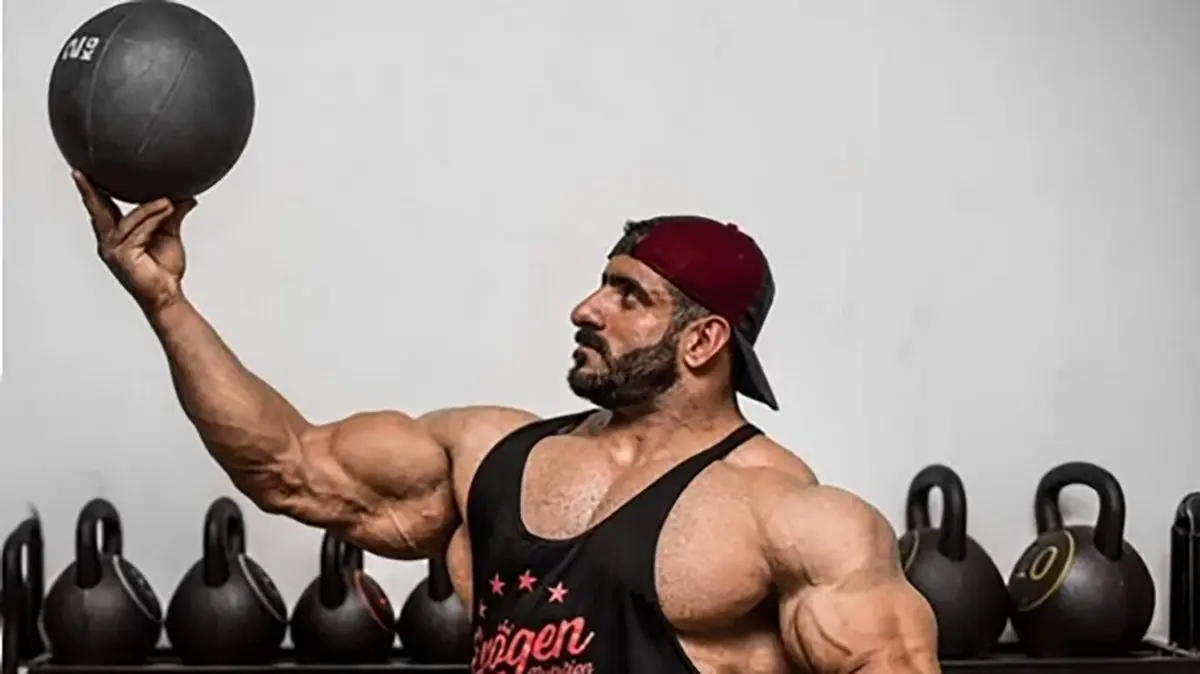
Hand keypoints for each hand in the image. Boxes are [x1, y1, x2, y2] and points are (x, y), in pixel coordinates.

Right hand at [75, 171, 196, 311]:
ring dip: (150, 208)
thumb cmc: (164, 269)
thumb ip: (172, 215)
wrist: (168, 294)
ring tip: (168, 201)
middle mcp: (109, 242)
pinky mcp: (123, 256)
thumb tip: (185, 197)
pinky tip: (167, 209)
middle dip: (91, 191)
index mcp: (116, 236)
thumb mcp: (168, 234)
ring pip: (129, 220)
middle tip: (82, 173)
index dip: (93, 191)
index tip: (83, 173)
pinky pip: (139, 231)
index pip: (103, 208)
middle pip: (99, 210)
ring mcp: (113, 250)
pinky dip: (154, 219)